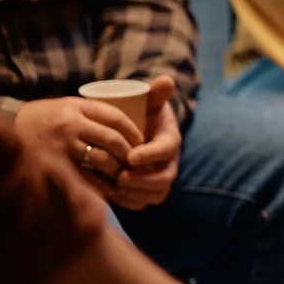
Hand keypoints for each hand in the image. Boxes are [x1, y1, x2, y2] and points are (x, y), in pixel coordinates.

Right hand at [14, 95, 143, 192]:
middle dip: (128, 154)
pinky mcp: (53, 166)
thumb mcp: (68, 106)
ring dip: (117, 171)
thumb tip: (129, 125)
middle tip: (135, 163)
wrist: (6, 128)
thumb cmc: (44, 118)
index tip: (141, 142)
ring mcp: (61, 146)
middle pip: (113, 140)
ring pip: (102, 160)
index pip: (116, 117)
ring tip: (124, 176)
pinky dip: (100, 186)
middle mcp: (70, 125)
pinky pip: (84, 179)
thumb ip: (93, 113)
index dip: (133, 131)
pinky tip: (108, 190)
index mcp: (77, 106)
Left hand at [112, 76, 181, 210]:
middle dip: (143, 181)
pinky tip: (112, 195)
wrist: (139, 131)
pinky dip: (129, 202)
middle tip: (121, 177)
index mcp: (170, 139)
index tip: (130, 156)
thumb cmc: (142, 114)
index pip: (167, 150)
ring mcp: (159, 178)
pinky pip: (143, 202)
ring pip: (156, 194)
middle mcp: (169, 162)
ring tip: (115, 187)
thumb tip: (165, 80)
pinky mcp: (148, 191)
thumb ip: (156, 92)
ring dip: (136, 194)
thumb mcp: (149, 101)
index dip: (150, 155)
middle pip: (165, 178)